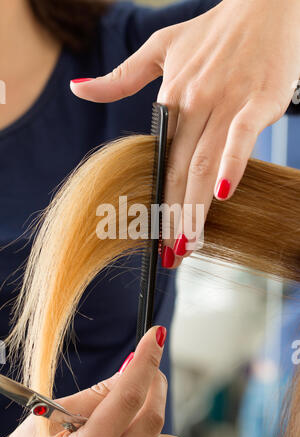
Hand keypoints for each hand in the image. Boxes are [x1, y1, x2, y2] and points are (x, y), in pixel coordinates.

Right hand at [1, 326, 183, 436]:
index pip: (127, 399)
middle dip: (154, 380)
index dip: (145, 361)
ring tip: (130, 411)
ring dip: (154, 415)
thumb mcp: (49, 415)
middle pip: (151, 417)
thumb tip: (131, 368)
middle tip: (146, 364)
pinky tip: (133, 434)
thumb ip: (95, 395)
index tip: (155, 336)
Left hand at [70, 0, 299, 267]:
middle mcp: (194, 103)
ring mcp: (225, 102)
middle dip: (173, 217)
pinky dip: (232, 163)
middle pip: (179, 170)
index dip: (156, 200)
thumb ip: (121, 76)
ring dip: (195, 207)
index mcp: (172, 98)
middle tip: (168, 255)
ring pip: (204, 162)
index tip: (152, 234)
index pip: (161, 160)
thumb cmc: (214, 30)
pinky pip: (241, 136)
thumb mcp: (161, 47)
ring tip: (188, 243)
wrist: (265, 1)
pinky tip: (224, 194)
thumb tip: (77, 89)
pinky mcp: (259, 99)